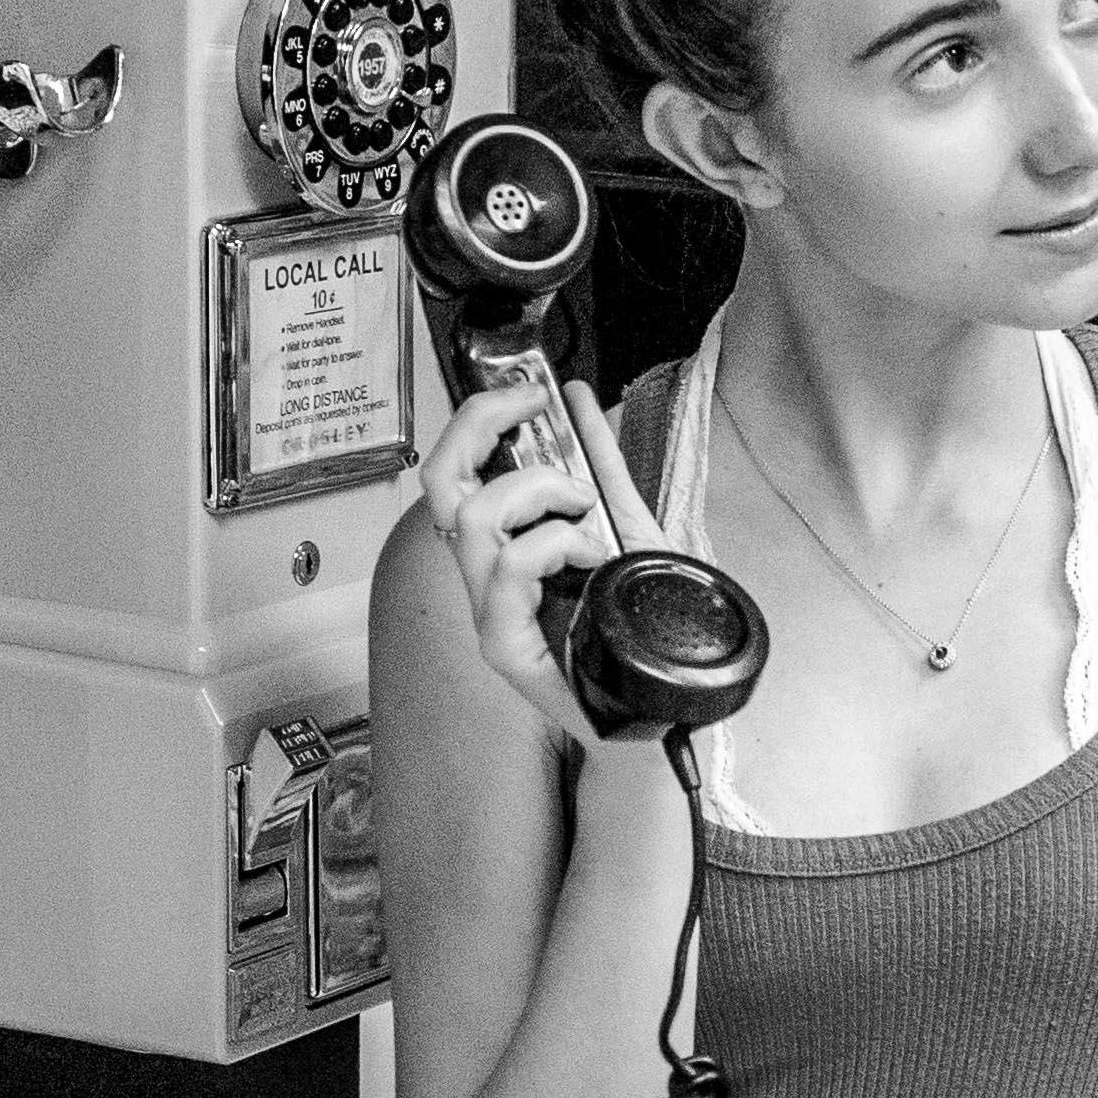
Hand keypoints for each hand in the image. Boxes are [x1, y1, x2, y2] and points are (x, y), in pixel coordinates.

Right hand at [411, 364, 666, 753]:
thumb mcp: (623, 522)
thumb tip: (577, 398)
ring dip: (539, 492)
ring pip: (474, 520)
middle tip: (538, 417)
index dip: (480, 417)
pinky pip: (508, 570)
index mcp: (499, 545)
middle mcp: (481, 576)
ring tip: (584, 513)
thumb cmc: (632, 622)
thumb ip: (600, 464)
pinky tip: (592, 554)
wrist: (656, 704)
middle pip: (440, 482)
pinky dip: (555, 544)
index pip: (452, 470)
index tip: (531, 393)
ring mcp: (487, 612)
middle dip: (485, 426)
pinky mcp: (503, 648)